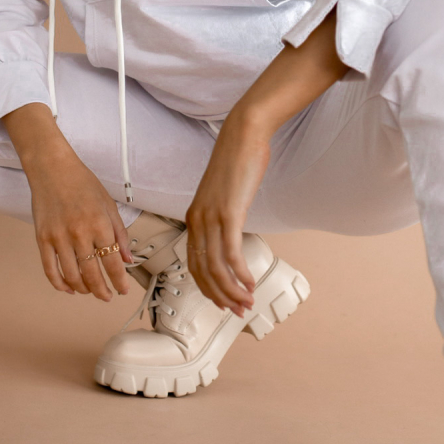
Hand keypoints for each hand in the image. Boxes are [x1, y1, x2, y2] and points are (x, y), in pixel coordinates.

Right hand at [2, 103, 132, 300]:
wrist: (53, 169)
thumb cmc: (83, 184)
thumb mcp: (109, 205)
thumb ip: (120, 234)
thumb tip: (128, 259)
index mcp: (100, 225)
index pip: (113, 262)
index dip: (119, 281)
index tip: (123, 290)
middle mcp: (80, 234)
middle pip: (92, 274)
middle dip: (102, 291)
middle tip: (107, 296)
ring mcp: (59, 238)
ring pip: (72, 276)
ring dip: (83, 289)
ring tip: (90, 291)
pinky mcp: (42, 239)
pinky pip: (50, 269)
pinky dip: (59, 284)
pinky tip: (68, 288)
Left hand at [186, 9, 346, 316]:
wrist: (244, 132)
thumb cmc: (238, 159)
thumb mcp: (226, 191)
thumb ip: (225, 212)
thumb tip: (233, 229)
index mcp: (193, 216)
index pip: (194, 263)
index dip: (207, 287)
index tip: (224, 301)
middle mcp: (197, 219)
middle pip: (202, 271)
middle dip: (219, 295)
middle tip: (236, 311)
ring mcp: (210, 217)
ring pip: (216, 267)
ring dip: (232, 289)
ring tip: (247, 303)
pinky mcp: (228, 213)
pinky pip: (230, 253)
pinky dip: (239, 273)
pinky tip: (250, 282)